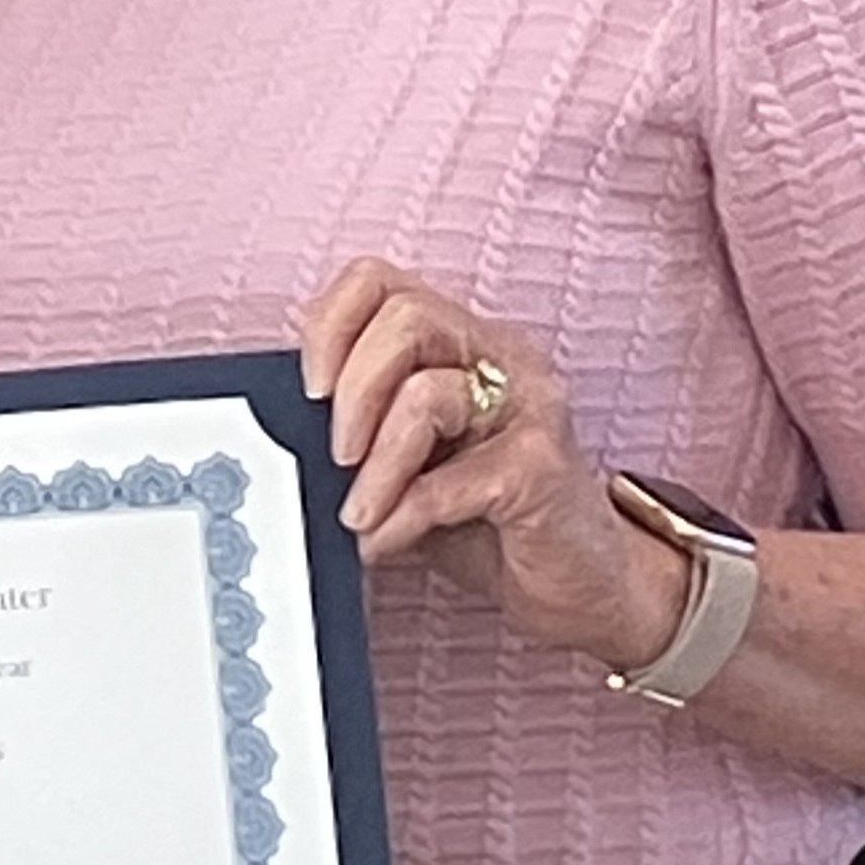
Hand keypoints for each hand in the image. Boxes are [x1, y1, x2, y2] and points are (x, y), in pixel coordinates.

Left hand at [298, 259, 685, 669]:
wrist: (582, 583)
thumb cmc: (486, 519)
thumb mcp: (408, 463)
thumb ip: (361, 433)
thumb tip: (283, 435)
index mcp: (460, 341)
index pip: (378, 281)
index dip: (328, 326)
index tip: (308, 393)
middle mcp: (501, 356)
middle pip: (405, 318)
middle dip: (353, 392)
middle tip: (336, 457)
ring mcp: (530, 405)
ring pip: (427, 393)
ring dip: (375, 466)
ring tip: (357, 514)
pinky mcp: (543, 467)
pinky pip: (455, 478)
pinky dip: (404, 515)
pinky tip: (385, 541)